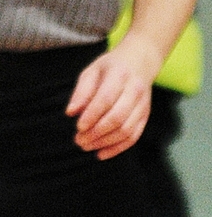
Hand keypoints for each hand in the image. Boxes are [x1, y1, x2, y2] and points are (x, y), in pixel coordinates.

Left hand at [66, 40, 158, 159]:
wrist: (139, 62)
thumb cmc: (110, 68)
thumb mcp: (91, 71)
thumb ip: (81, 91)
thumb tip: (70, 113)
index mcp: (119, 75)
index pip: (106, 99)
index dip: (92, 115)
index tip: (78, 127)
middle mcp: (134, 91)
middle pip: (117, 117)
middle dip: (97, 132)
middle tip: (79, 140)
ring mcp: (143, 105)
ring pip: (126, 130)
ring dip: (105, 142)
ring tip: (86, 146)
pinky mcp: (145, 116)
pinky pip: (134, 136)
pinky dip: (118, 148)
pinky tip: (102, 153)